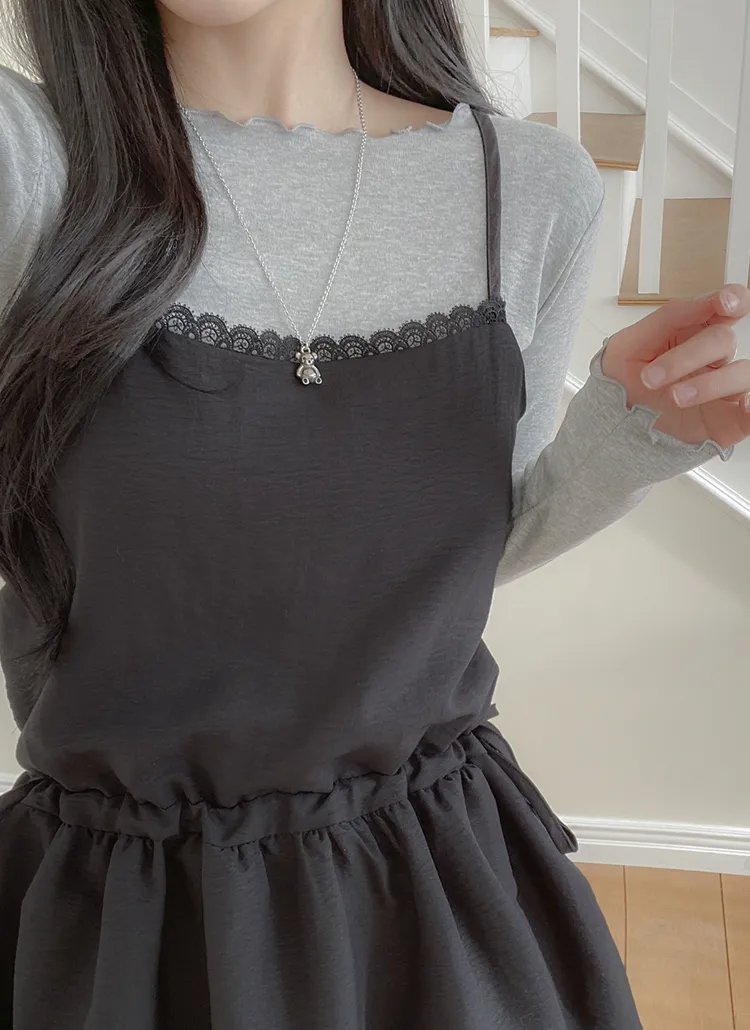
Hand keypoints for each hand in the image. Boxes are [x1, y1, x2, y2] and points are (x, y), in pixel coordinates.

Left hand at [601, 283, 749, 449]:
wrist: (613, 425)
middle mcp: (715, 358)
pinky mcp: (729, 420)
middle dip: (686, 356)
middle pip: (723, 340)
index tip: (724, 303)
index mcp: (694, 332)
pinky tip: (743, 406)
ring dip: (709, 384)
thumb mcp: (630, 344)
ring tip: (675, 397)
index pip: (728, 307)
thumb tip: (708, 301)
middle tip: (650, 377)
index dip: (733, 300)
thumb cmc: (623, 381)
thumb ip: (670, 317)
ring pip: (742, 373)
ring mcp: (725, 388)